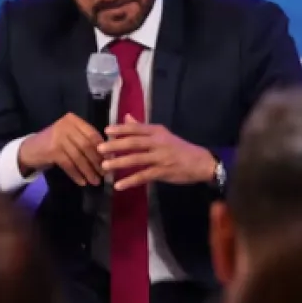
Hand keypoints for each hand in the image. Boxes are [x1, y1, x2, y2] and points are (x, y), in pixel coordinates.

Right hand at [17, 113, 104, 186]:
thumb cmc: (54, 143)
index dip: (103, 148)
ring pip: (78, 157)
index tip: (111, 160)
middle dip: (97, 161)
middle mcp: (65, 126)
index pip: (92, 133)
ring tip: (95, 181)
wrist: (28, 149)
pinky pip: (69, 165)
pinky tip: (82, 182)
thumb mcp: (69, 136)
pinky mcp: (52, 150)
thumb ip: (85, 140)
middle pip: (87, 145)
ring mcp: (58, 137)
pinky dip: (76, 174)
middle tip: (105, 174)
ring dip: (88, 171)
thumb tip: (108, 155)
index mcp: (72, 120)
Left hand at [99, 116, 216, 192]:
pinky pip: (144, 176)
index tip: (106, 130)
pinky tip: (118, 185)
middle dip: (115, 145)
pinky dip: (130, 181)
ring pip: (137, 159)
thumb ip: (142, 127)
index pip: (137, 128)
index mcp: (157, 132)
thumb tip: (126, 117)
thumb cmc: (179, 148)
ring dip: (119, 163)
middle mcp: (158, 143)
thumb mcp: (162, 134)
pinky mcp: (163, 172)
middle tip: (99, 148)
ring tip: (105, 166)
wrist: (201, 162)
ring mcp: (161, 158)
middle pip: (134, 142)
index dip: (121, 129)